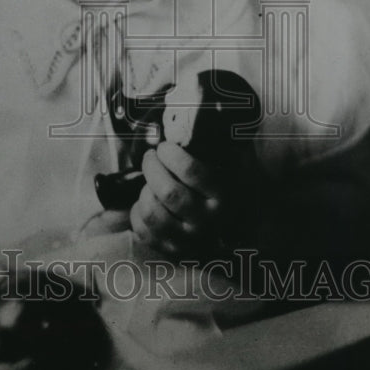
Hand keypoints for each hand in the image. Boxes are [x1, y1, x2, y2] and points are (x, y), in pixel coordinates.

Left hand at [129, 142, 225, 258]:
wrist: (231, 235)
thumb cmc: (222, 191)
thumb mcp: (230, 167)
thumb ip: (217, 147)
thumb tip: (200, 118)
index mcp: (224, 196)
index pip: (191, 170)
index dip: (171, 154)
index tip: (164, 147)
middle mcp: (208, 222)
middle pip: (167, 191)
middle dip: (152, 167)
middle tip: (151, 157)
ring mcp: (189, 240)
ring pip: (152, 211)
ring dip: (145, 191)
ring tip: (151, 182)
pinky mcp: (171, 251)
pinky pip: (143, 229)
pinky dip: (139, 212)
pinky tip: (150, 202)